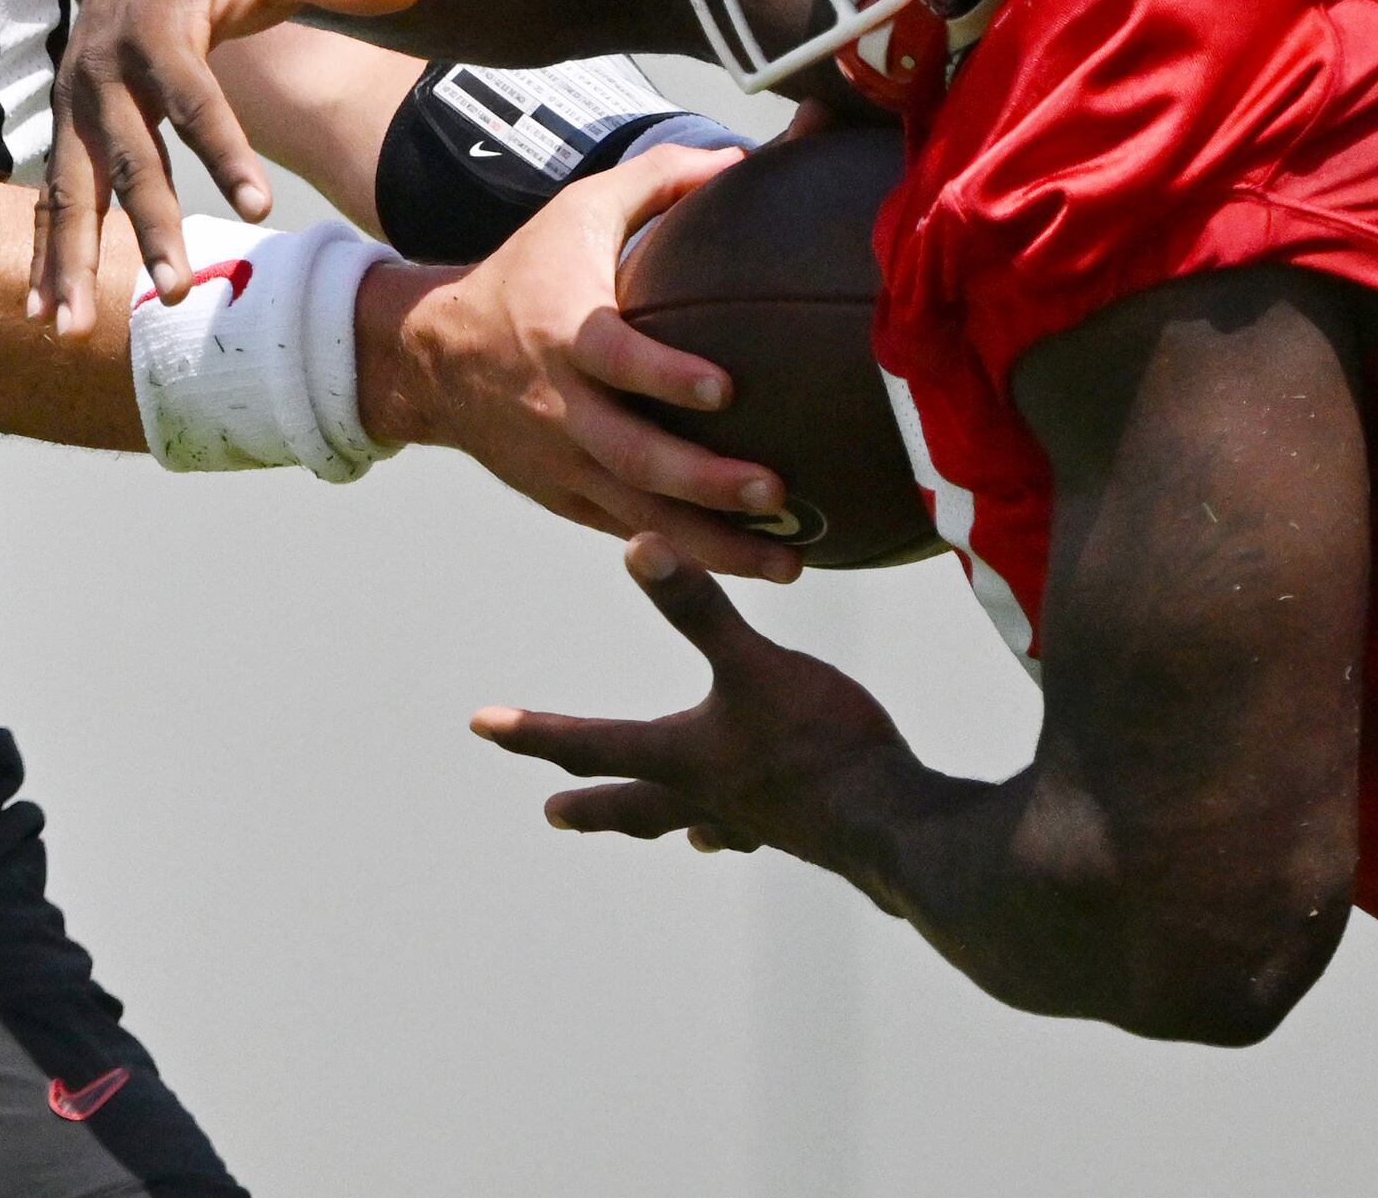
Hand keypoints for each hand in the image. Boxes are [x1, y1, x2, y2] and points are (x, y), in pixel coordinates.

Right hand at [35, 0, 420, 333]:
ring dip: (70, 260)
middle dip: (150, 226)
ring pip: (71, 187)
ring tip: (66, 331)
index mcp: (160, 27)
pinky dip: (46, 251)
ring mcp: (77, 97)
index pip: (195, 98)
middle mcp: (105, 67)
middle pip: (129, 157)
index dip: (227, 152)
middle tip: (174, 292)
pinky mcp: (68, 119)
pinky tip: (40, 312)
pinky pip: (53, 193)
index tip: (262, 209)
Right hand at [364, 142, 800, 583]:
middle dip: (707, 483)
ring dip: (716, 544)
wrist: (431, 357)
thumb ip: (658, 178)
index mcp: (566, 334)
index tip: (726, 389)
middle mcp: (562, 408)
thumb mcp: (579, 211)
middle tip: (778, 493)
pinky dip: (686, 554)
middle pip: (635, 458)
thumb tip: (741, 155)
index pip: (616, 360)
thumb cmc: (524, 274)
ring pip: (642, 517)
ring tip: (790, 565)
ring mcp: (563, 463)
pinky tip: (750, 566)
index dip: (667, 377)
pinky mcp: (567, 498)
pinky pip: (630, 534)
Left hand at [472, 534, 920, 864]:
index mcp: (682, 756)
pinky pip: (753, 826)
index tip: (481, 724)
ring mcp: (754, 818)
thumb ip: (696, 608)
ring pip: (693, 818)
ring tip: (666, 829)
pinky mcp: (800, 828)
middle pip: (634, 798)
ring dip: (665, 817)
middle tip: (551, 810)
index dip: (534, 728)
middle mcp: (707, 794)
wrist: (896, 826)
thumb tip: (636, 544)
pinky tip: (741, 833)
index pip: (590, 740)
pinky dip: (737, 825)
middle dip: (592, 798)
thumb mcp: (753, 663)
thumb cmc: (819, 742)